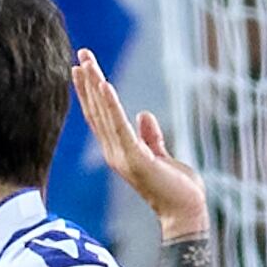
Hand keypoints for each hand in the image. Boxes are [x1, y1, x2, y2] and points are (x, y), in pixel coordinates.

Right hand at [69, 53, 205, 247]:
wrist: (185, 213)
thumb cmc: (176, 189)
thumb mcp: (162, 155)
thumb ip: (151, 137)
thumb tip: (144, 115)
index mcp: (119, 151)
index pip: (99, 116)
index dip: (90, 92)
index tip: (82, 68)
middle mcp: (114, 152)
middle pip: (96, 111)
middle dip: (88, 82)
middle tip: (81, 54)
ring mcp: (122, 156)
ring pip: (103, 114)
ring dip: (94, 87)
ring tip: (86, 62)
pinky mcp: (135, 158)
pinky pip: (119, 126)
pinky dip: (110, 105)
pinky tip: (103, 85)